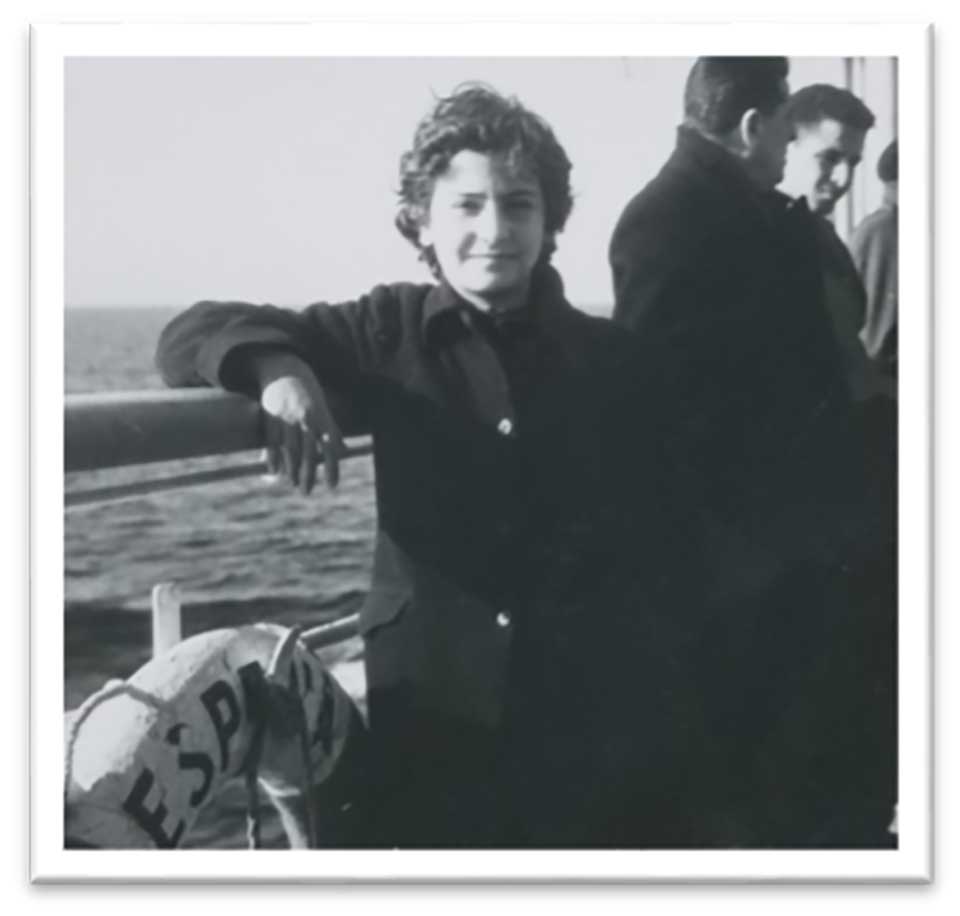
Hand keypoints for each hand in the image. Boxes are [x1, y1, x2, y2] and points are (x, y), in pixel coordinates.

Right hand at [254, 354, 344, 493]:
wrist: (285, 370)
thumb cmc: (308, 394)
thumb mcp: (324, 410)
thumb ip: (333, 431)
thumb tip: (345, 451)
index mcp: (322, 419)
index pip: (330, 447)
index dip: (332, 467)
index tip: (332, 486)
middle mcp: (306, 419)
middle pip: (308, 451)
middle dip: (308, 474)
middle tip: (307, 492)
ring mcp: (287, 417)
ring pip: (289, 447)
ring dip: (290, 469)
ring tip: (292, 484)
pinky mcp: (270, 415)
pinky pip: (271, 440)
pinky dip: (272, 456)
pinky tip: (273, 471)